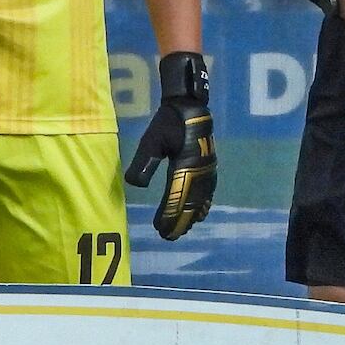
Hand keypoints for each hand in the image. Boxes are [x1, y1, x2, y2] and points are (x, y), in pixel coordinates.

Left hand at [125, 52, 216, 240]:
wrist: (192, 107)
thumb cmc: (168, 122)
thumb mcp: (152, 139)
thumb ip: (144, 162)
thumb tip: (134, 185)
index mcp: (186, 166)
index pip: (176, 197)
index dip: (168, 215)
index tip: (159, 229)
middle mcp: (200, 172)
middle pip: (190, 204)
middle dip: (179, 222)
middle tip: (168, 237)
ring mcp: (207, 171)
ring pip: (201, 201)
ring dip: (190, 217)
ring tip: (181, 230)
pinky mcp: (210, 169)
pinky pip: (208, 194)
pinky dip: (203, 207)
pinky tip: (200, 215)